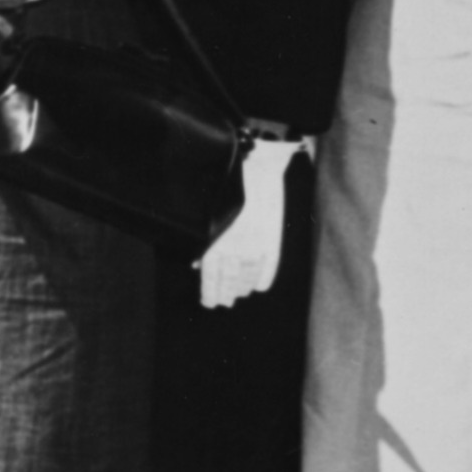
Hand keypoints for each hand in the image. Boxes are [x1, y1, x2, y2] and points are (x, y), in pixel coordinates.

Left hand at [197, 137, 296, 308]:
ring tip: (236, 294)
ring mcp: (257, 247)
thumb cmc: (226, 189)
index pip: (212, 277)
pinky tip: (257, 286)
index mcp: (216, 242)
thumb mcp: (209, 216)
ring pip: (248, 277)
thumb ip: (203, 243)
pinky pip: (268, 268)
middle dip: (225, 294)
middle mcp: (237, 250)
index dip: (210, 293)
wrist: (258, 168)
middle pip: (230, 281)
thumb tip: (197, 265)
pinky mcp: (273, 241)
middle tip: (222, 302)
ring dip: (241, 288)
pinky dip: (262, 279)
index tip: (209, 303)